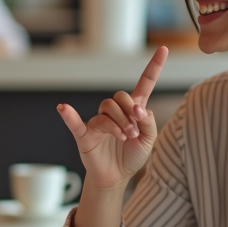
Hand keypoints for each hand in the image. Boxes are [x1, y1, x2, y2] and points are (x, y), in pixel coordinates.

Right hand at [57, 47, 167, 189]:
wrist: (117, 177)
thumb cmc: (131, 156)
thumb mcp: (149, 140)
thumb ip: (150, 122)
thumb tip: (140, 110)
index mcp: (133, 110)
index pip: (144, 83)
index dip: (154, 67)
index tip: (164, 49)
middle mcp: (115, 112)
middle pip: (120, 97)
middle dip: (130, 112)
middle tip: (134, 131)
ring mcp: (99, 121)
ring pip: (107, 109)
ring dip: (119, 123)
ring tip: (125, 137)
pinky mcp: (85, 134)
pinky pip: (76, 122)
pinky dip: (69, 115)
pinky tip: (63, 108)